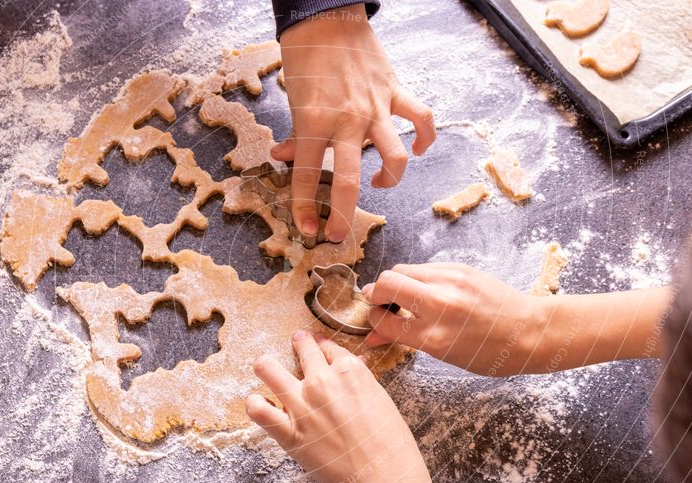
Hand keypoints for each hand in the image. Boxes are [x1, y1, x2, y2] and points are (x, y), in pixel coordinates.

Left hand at [246, 330, 438, 482]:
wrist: (382, 477)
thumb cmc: (390, 442)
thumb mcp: (381, 400)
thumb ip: (361, 380)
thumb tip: (354, 364)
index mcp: (349, 370)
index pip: (328, 347)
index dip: (322, 345)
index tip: (318, 345)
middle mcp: (322, 381)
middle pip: (302, 349)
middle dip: (299, 343)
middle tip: (297, 342)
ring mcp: (302, 405)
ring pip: (267, 368)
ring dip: (266, 366)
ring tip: (266, 367)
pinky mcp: (288, 432)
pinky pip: (258, 410)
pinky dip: (255, 404)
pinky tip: (259, 403)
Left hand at [275, 4, 435, 242]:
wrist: (328, 17)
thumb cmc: (305, 57)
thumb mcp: (293, 99)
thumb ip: (294, 134)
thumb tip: (286, 157)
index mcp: (314, 122)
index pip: (306, 175)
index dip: (304, 207)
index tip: (307, 228)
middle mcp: (346, 120)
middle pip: (348, 180)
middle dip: (343, 215)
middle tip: (338, 234)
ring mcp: (375, 108)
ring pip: (394, 156)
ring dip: (390, 180)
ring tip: (380, 185)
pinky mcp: (395, 93)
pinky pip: (420, 120)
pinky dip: (424, 139)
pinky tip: (418, 152)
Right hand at [363, 263, 670, 374]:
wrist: (531, 331)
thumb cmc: (489, 353)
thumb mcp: (445, 355)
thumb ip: (407, 340)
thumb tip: (375, 334)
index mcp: (434, 336)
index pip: (384, 319)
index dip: (373, 318)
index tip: (374, 319)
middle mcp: (439, 305)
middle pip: (386, 283)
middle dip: (375, 293)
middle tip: (378, 302)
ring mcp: (450, 283)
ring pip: (402, 270)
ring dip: (394, 282)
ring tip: (402, 297)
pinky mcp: (459, 269)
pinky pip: (424, 268)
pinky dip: (417, 278)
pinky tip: (425, 292)